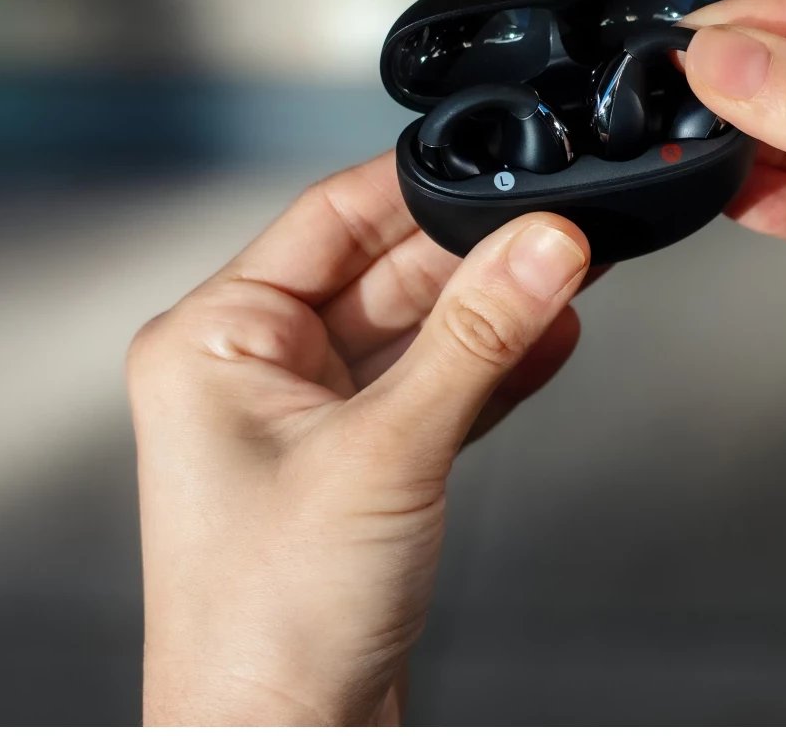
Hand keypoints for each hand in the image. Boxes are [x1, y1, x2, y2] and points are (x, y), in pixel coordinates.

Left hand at [127, 153, 592, 724]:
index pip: (326, 218)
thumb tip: (542, 246)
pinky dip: (493, 369)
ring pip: (417, 331)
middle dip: (473, 252)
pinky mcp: (359, 468)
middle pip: (382, 271)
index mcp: (213, 341)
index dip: (417, 186)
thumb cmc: (268, 620)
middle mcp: (252, 371)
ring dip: (493, 310)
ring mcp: (306, 420)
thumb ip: (475, 340)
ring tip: (572, 273)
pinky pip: (435, 389)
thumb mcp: (386, 453)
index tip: (500, 165)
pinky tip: (550, 339)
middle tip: (560, 230)